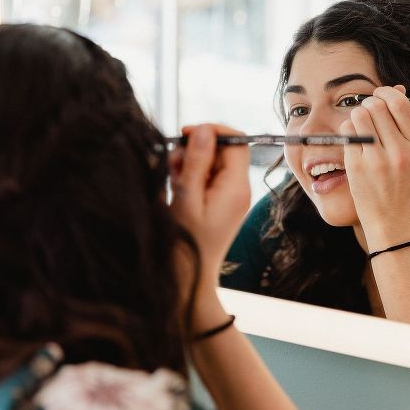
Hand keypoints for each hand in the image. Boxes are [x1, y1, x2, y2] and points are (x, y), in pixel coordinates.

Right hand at [169, 124, 250, 290]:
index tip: (185, 134)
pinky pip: (205, 177)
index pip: (236, 141)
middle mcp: (238, 189)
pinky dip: (188, 175)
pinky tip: (175, 187)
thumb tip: (205, 131)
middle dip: (195, 149)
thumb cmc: (184, 243)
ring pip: (210, 161)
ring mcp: (228, 196)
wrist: (187, 279)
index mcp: (237, 187)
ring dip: (188, 162)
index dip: (212, 131)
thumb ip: (197, 163)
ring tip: (171, 180)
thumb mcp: (187, 198)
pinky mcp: (217, 202)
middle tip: (172, 164)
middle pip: (222, 149)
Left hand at [340, 85, 409, 248]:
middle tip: (368, 112)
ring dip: (357, 115)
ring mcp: (378, 160)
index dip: (385, 93)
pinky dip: (349, 130)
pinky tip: (355, 140)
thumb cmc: (401, 178)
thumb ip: (405, 120)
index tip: (380, 95)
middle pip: (376, 106)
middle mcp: (400, 151)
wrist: (391, 216)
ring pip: (358, 115)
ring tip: (361, 126)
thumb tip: (397, 88)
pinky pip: (347, 132)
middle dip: (368, 103)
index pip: (399, 103)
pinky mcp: (358, 166)